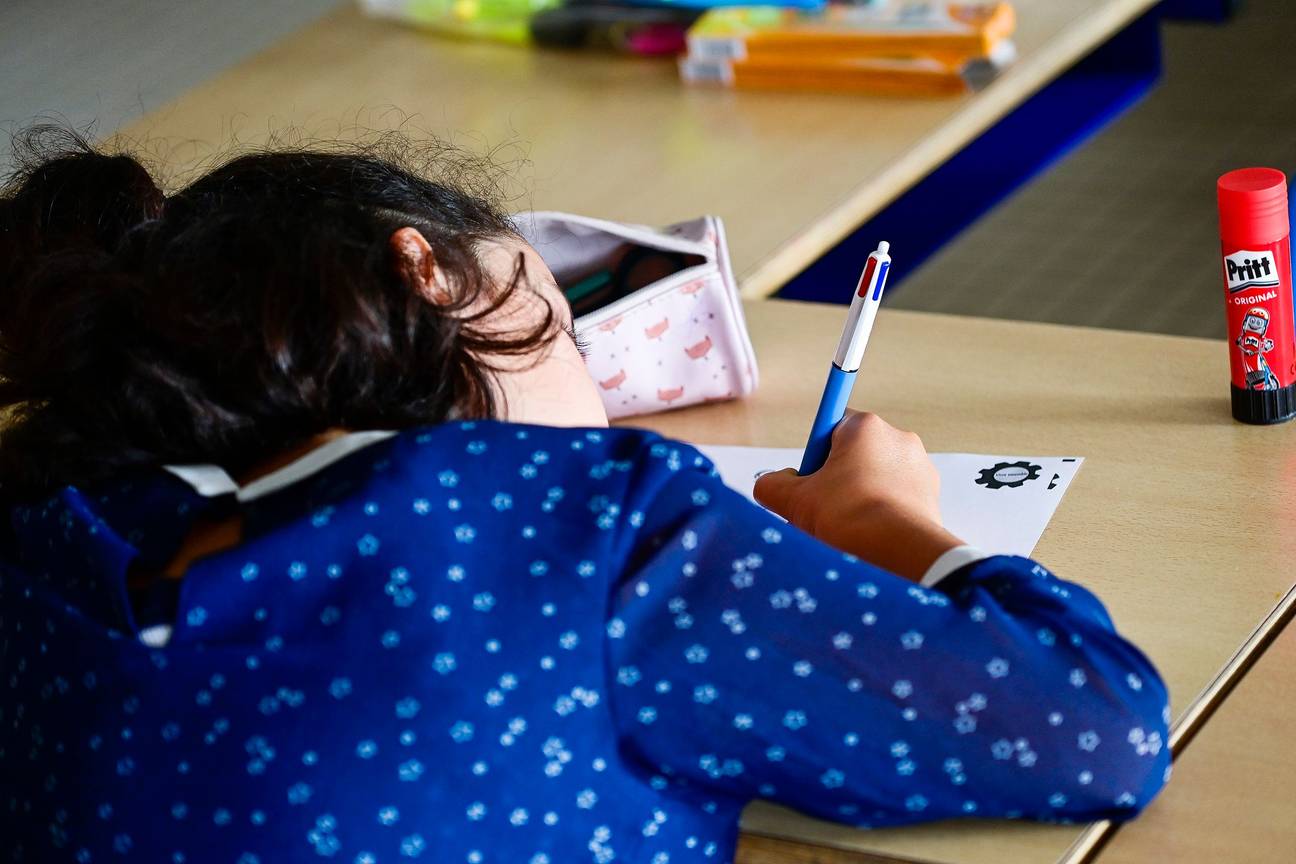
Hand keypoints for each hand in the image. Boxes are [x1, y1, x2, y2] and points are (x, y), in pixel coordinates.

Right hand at [754, 411, 962, 581]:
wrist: (900, 552)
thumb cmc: (848, 518)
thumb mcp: (793, 500)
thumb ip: (771, 484)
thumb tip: (771, 484)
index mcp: (864, 427)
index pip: (831, 425)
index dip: (815, 454)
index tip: (811, 479)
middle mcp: (897, 437)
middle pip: (853, 453)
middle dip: (836, 478)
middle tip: (823, 508)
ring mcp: (919, 465)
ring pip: (876, 476)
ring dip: (860, 495)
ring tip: (848, 525)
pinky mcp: (931, 492)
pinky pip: (896, 496)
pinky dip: (882, 510)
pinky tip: (872, 532)